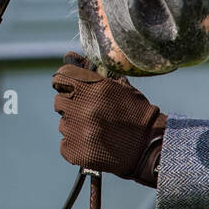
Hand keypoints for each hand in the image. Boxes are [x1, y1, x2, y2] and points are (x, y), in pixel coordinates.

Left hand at [51, 51, 167, 186]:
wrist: (149, 146)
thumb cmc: (136, 113)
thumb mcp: (120, 87)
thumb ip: (95, 75)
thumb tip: (71, 56)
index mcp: (92, 89)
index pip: (61, 78)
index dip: (64, 82)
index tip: (69, 87)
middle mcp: (82, 109)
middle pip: (59, 102)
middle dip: (71, 105)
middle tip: (86, 111)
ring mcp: (77, 132)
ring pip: (63, 124)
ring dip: (75, 125)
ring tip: (96, 130)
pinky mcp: (75, 151)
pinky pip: (65, 144)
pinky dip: (76, 144)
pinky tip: (93, 144)